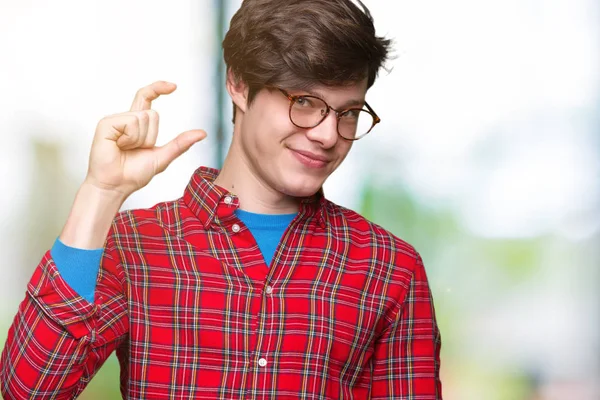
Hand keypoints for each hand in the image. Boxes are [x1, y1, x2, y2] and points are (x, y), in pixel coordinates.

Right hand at [84, 81, 206, 197]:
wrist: (116, 186)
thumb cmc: (134, 174)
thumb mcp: (163, 157)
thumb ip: (180, 143)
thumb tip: (202, 133)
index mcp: (136, 124)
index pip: (147, 97)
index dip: (158, 88)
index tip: (174, 87)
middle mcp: (125, 118)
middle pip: (152, 113)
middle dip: (150, 136)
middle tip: (135, 150)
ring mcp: (114, 120)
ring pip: (142, 117)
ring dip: (140, 139)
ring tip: (125, 149)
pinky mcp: (106, 123)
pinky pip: (131, 122)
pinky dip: (130, 138)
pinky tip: (118, 146)